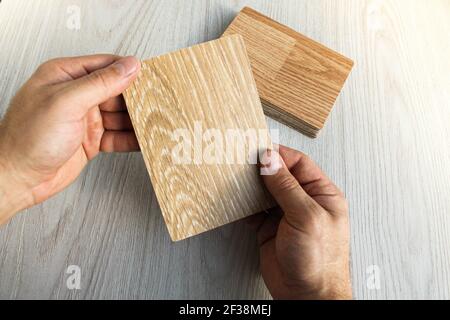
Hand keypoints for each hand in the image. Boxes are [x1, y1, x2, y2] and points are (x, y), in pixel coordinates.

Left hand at [0, 55, 140, 223]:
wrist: (18, 178)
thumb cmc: (27, 139)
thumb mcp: (66, 103)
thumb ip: (100, 83)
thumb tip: (128, 66)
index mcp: (65, 76)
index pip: (106, 66)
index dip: (130, 71)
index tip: (152, 78)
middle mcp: (76, 95)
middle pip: (117, 91)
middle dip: (137, 99)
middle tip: (158, 103)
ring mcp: (85, 118)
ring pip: (121, 115)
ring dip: (137, 120)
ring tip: (156, 123)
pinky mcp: (91, 140)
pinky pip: (118, 136)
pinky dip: (131, 138)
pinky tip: (143, 140)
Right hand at [250, 145, 351, 299]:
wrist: (307, 295)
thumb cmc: (319, 260)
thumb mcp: (306, 216)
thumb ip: (286, 186)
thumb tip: (270, 159)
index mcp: (321, 194)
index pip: (298, 164)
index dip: (278, 155)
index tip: (258, 149)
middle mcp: (303, 202)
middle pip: (280, 175)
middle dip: (262, 168)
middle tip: (241, 159)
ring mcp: (285, 215)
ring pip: (265, 191)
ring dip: (251, 185)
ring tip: (235, 175)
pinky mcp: (269, 229)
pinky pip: (254, 210)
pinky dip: (244, 204)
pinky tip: (235, 198)